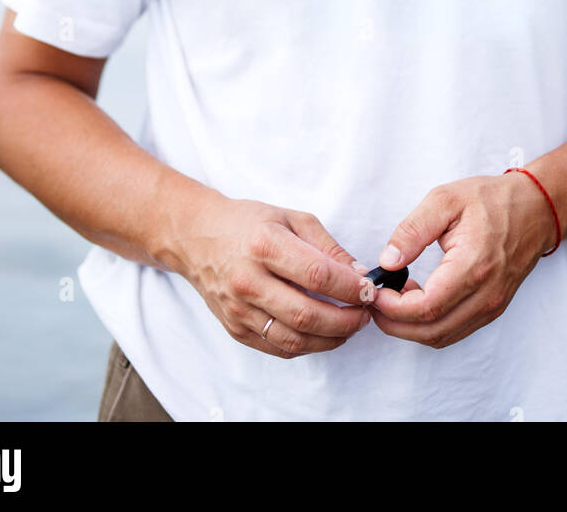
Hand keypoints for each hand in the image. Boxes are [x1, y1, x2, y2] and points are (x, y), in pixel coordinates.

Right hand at [174, 193, 376, 358]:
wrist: (197, 237)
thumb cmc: (248, 223)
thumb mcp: (291, 218)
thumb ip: (327, 247)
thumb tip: (358, 275)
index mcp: (264, 245)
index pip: (316, 275)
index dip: (349, 287)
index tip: (369, 290)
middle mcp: (248, 280)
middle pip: (306, 314)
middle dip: (346, 320)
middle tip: (366, 314)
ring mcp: (238, 309)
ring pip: (294, 340)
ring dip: (330, 339)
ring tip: (349, 327)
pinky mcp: (234, 329)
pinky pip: (277, 348)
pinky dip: (307, 346)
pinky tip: (322, 334)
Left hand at [368, 172, 556, 348]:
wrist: (534, 209)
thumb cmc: (492, 200)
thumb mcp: (445, 200)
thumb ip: (413, 230)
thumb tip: (386, 261)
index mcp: (474, 266)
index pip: (426, 308)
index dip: (393, 308)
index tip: (374, 291)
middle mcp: (486, 294)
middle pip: (432, 332)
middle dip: (395, 324)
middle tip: (375, 302)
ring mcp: (492, 306)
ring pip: (443, 337)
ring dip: (411, 328)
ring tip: (392, 300)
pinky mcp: (492, 308)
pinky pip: (455, 330)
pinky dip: (430, 325)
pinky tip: (416, 300)